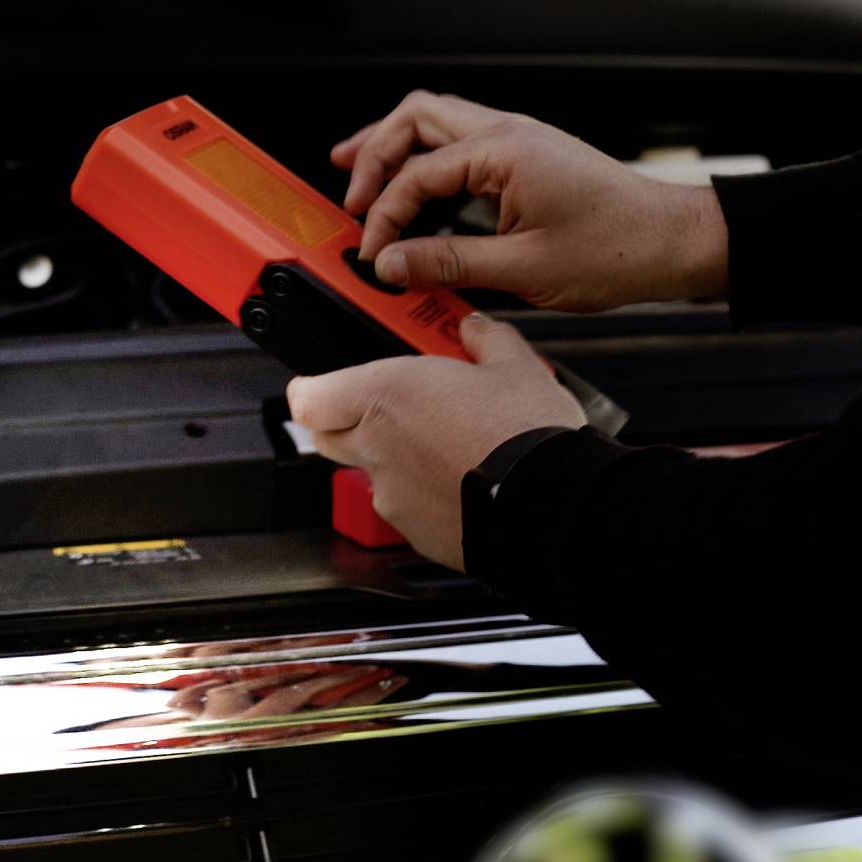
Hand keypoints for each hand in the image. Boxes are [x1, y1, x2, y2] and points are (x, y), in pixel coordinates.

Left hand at [286, 313, 585, 568]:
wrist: (555, 505)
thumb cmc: (529, 437)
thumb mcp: (516, 365)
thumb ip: (485, 338)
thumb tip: (476, 327)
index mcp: (386, 397)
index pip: (306, 398)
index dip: (312, 389)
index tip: (328, 381)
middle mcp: (378, 449)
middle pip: (328, 437)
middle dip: (349, 420)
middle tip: (392, 406)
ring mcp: (395, 497)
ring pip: (374, 474)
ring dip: (397, 459)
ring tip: (448, 446)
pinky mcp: (418, 534)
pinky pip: (408, 508)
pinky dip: (427, 495)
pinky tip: (466, 481)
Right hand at [332, 91, 727, 310]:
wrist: (671, 242)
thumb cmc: (616, 249)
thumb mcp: (524, 270)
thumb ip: (449, 263)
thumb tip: (394, 263)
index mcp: (504, 151)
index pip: (417, 172)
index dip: (385, 215)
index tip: (372, 253)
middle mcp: (508, 132)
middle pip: (415, 117)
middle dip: (373, 153)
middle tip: (349, 197)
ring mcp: (519, 138)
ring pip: (437, 120)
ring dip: (396, 147)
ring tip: (361, 177)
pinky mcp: (528, 155)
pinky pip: (461, 140)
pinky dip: (428, 158)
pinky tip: (416, 186)